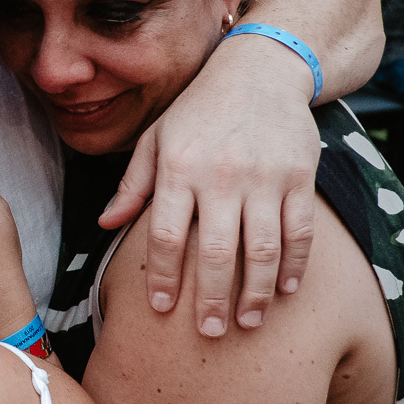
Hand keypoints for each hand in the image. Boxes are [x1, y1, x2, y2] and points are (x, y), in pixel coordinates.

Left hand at [99, 40, 318, 336]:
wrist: (259, 71)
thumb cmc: (196, 110)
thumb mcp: (155, 139)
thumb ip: (132, 185)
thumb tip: (104, 224)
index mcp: (179, 169)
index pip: (165, 235)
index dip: (161, 276)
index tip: (159, 308)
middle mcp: (221, 176)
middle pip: (215, 251)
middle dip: (210, 297)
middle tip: (206, 332)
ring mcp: (264, 178)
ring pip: (261, 248)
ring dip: (255, 292)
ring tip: (245, 322)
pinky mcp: (299, 177)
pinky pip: (299, 231)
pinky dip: (294, 264)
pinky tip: (285, 290)